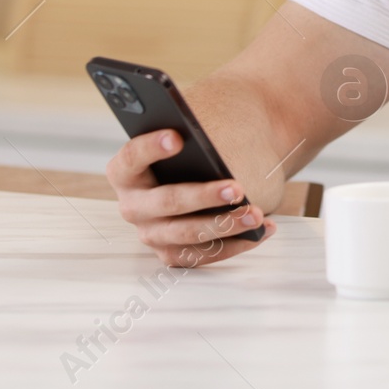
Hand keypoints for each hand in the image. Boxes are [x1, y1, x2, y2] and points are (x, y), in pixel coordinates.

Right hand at [106, 129, 275, 266]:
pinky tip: (262, 228)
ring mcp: (151, 233)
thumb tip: (214, 133)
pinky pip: (203, 255)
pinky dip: (236, 243)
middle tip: (236, 188)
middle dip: (203, 196)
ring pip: (187, 234)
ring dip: (225, 225)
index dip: (151, 147)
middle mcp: (133, 206)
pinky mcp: (172, 253)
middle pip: (166, 202)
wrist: (201, 176)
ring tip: (255, 213)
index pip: (132, 156)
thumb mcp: (187, 139)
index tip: (177, 137)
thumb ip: (192, 135)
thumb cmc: (192, 153)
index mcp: (126, 171)